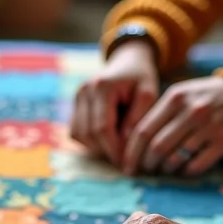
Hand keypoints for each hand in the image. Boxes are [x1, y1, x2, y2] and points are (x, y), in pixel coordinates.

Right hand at [71, 42, 158, 164]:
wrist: (127, 60)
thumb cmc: (141, 77)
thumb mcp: (148, 93)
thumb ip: (138, 117)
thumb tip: (125, 145)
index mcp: (102, 86)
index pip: (102, 128)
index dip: (113, 149)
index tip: (126, 163)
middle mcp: (84, 91)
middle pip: (88, 134)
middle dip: (105, 151)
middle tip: (123, 160)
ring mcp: (76, 97)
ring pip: (79, 135)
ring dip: (96, 147)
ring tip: (116, 149)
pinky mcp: (74, 104)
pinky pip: (76, 132)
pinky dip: (89, 141)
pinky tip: (106, 140)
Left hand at [122, 76, 222, 175]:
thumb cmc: (201, 98)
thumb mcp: (179, 95)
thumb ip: (156, 115)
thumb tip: (130, 146)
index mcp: (175, 98)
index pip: (143, 131)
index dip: (131, 153)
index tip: (126, 167)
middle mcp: (192, 111)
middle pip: (157, 147)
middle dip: (147, 164)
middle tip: (146, 170)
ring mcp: (210, 126)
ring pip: (176, 158)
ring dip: (165, 169)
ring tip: (164, 168)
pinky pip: (197, 165)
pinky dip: (185, 172)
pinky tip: (183, 169)